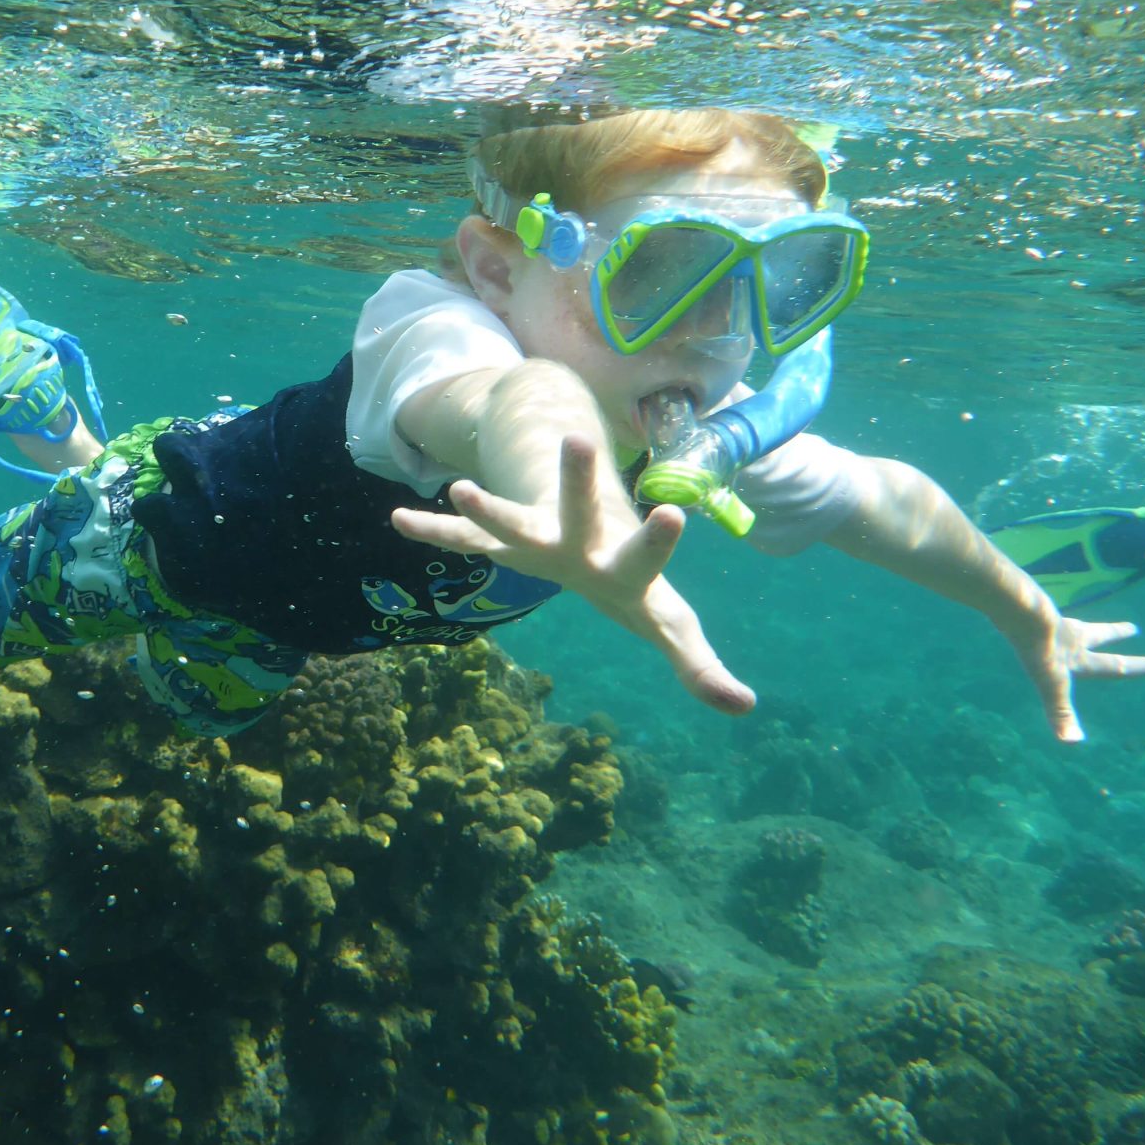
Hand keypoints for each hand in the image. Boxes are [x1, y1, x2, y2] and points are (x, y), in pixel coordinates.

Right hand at [393, 436, 752, 711]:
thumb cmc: (634, 588)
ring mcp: (539, 538)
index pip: (646, 554)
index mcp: (623, 564)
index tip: (674, 513)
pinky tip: (398, 521)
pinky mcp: (504, 545)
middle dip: (578, 481)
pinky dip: (433, 533)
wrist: (588, 539)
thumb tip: (745, 706)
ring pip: (511, 522)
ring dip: (487, 508)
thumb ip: (700, 665)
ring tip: (459, 487)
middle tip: (577, 438)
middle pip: (581, 511)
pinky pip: (464, 543)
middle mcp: (580, 540)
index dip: (658, 539)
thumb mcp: (669, 625)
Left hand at [1008, 606, 1144, 742]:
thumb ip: (1060, 712)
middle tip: (1134, 628)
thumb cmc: (1039, 652)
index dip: (1143, 667)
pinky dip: (1046, 616)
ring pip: (1074, 623)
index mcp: (1081, 658)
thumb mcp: (1050, 685)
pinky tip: (1039, 616)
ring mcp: (1053, 624)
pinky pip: (1042, 614)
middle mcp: (1072, 638)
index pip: (1117, 666)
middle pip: (1100, 635)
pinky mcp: (1032, 612)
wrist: (1022, 616)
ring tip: (1082, 623)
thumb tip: (1073, 742)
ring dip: (1082, 624)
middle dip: (1117, 634)